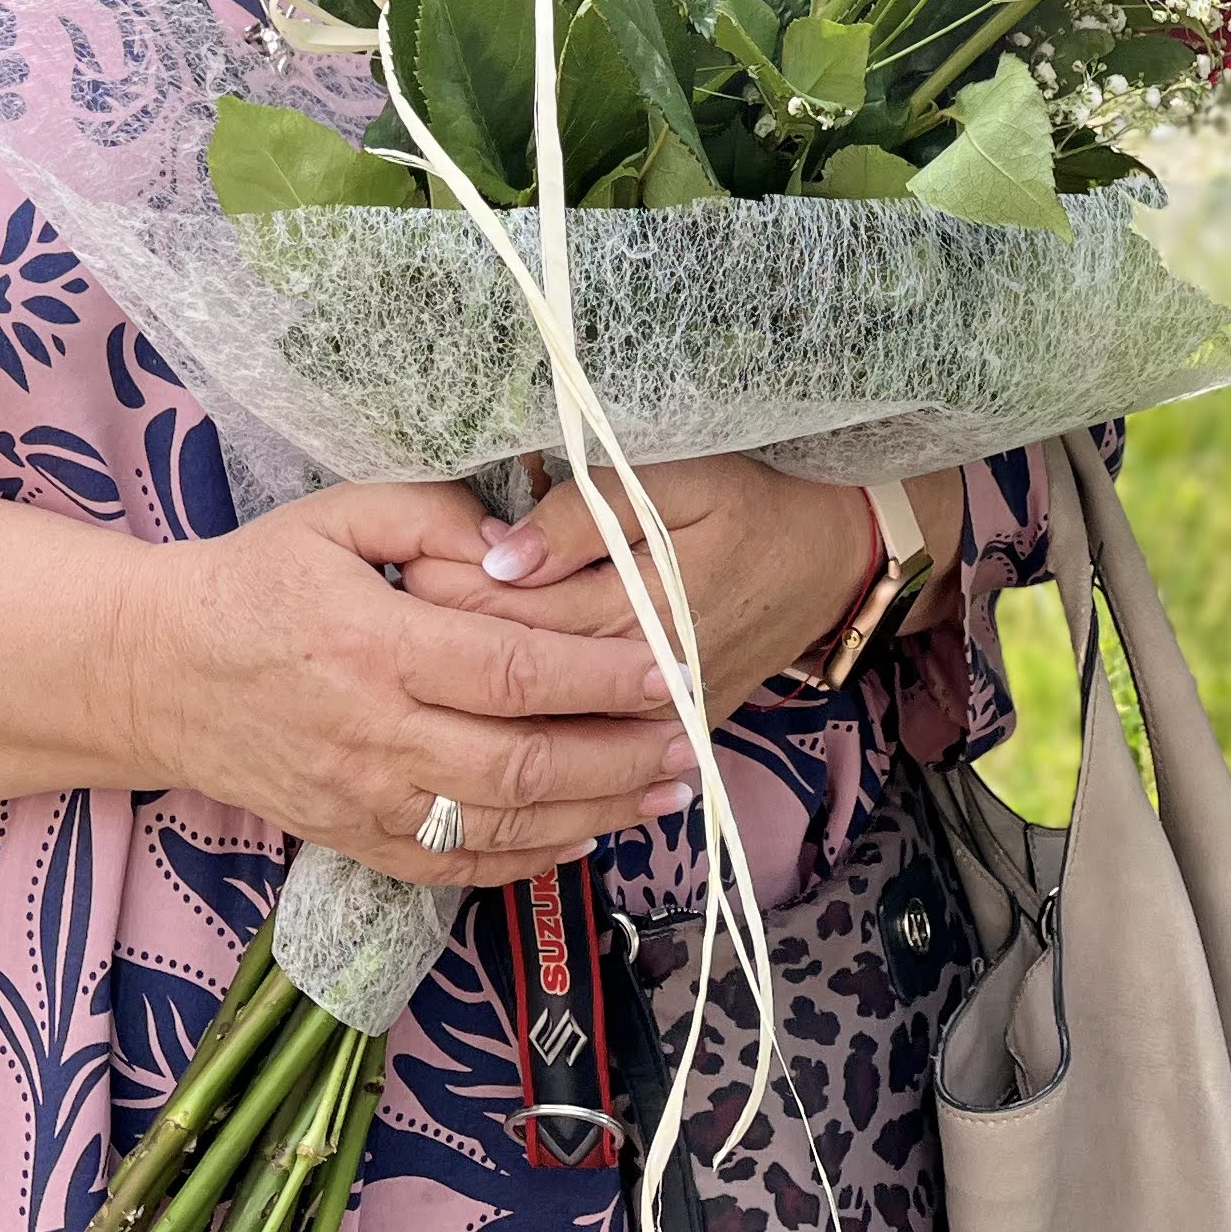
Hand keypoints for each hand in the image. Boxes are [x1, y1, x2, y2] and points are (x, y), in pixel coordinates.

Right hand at [138, 482, 696, 888]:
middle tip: (691, 739)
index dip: (600, 676)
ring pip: (500, 823)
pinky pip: (456, 865)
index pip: (511, 670)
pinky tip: (585, 834)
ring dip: (597, 811)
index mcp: (374, 642)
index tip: (670, 667)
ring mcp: (363, 798)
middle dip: (620, 754)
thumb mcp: (334, 514)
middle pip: (522, 761)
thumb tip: (524, 545)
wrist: (156, 671)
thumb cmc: (255, 580)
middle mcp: (373, 732)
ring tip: (665, 790)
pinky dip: (529, 858)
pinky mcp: (353, 838)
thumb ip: (432, 514)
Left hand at [398, 457, 927, 729]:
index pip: (506, 610)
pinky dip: (533, 741)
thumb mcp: (678, 476)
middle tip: (393, 616)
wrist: (837, 564)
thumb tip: (499, 556)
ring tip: (426, 668)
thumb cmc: (754, 502)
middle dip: (443, 648)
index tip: (399, 564)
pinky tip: (485, 727)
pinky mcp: (670, 737)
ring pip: (541, 726)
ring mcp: (657, 719)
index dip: (442, 588)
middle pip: (510, 676)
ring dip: (477, 701)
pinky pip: (587, 755)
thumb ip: (584, 512)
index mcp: (633, 604)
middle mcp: (639, 677)